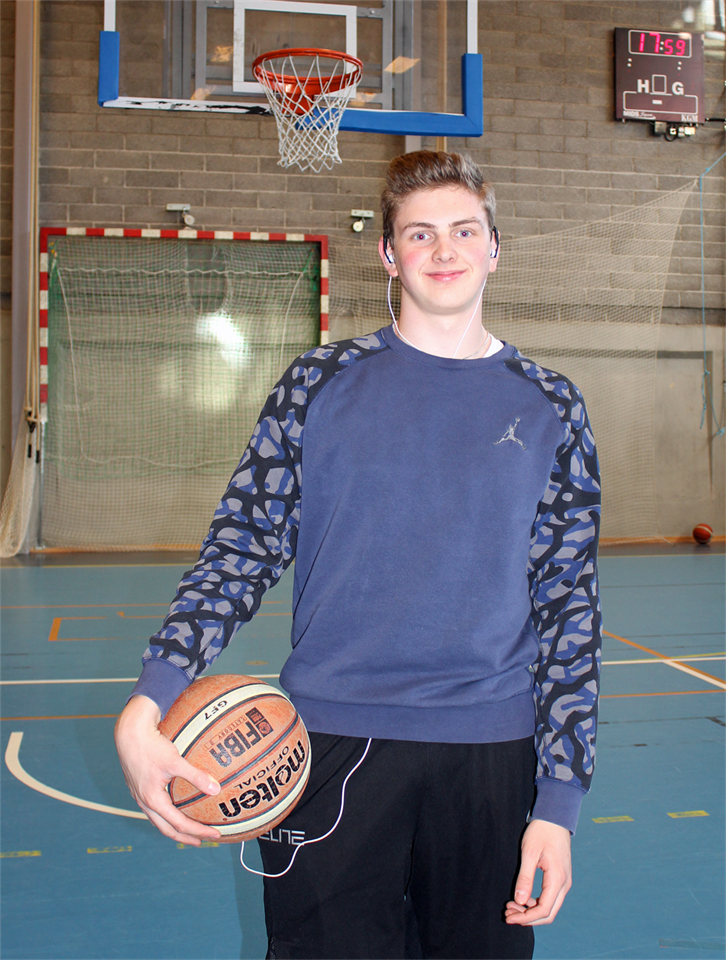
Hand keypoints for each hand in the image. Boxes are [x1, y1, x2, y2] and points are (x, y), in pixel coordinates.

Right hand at [114, 694, 220, 845]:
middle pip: (166, 828)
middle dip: (185, 836)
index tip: (214, 834)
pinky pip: (154, 808)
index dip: (198, 831)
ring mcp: (139, 796)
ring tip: (189, 829)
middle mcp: (144, 802)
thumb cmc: (152, 746)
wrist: (129, 733)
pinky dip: (166, 814)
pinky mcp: (138, 787)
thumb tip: (216, 789)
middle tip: (202, 840)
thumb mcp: (175, 761)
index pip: (179, 824)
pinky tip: (174, 807)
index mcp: (153, 800)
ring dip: (174, 827)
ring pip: (158, 819)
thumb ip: (195, 776)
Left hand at [504, 819, 571, 925]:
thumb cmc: (541, 832)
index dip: (525, 918)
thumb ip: (525, 878)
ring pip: (549, 907)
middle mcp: (564, 884)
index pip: (543, 910)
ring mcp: (564, 882)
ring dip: (531, 911)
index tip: (509, 917)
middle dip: (527, 918)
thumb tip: (520, 900)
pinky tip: (522, 899)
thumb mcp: (529, 852)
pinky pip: (550, 898)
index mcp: (557, 879)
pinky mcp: (560, 878)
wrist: (555, 818)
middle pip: (548, 914)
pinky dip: (536, 903)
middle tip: (508, 914)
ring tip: (512, 906)